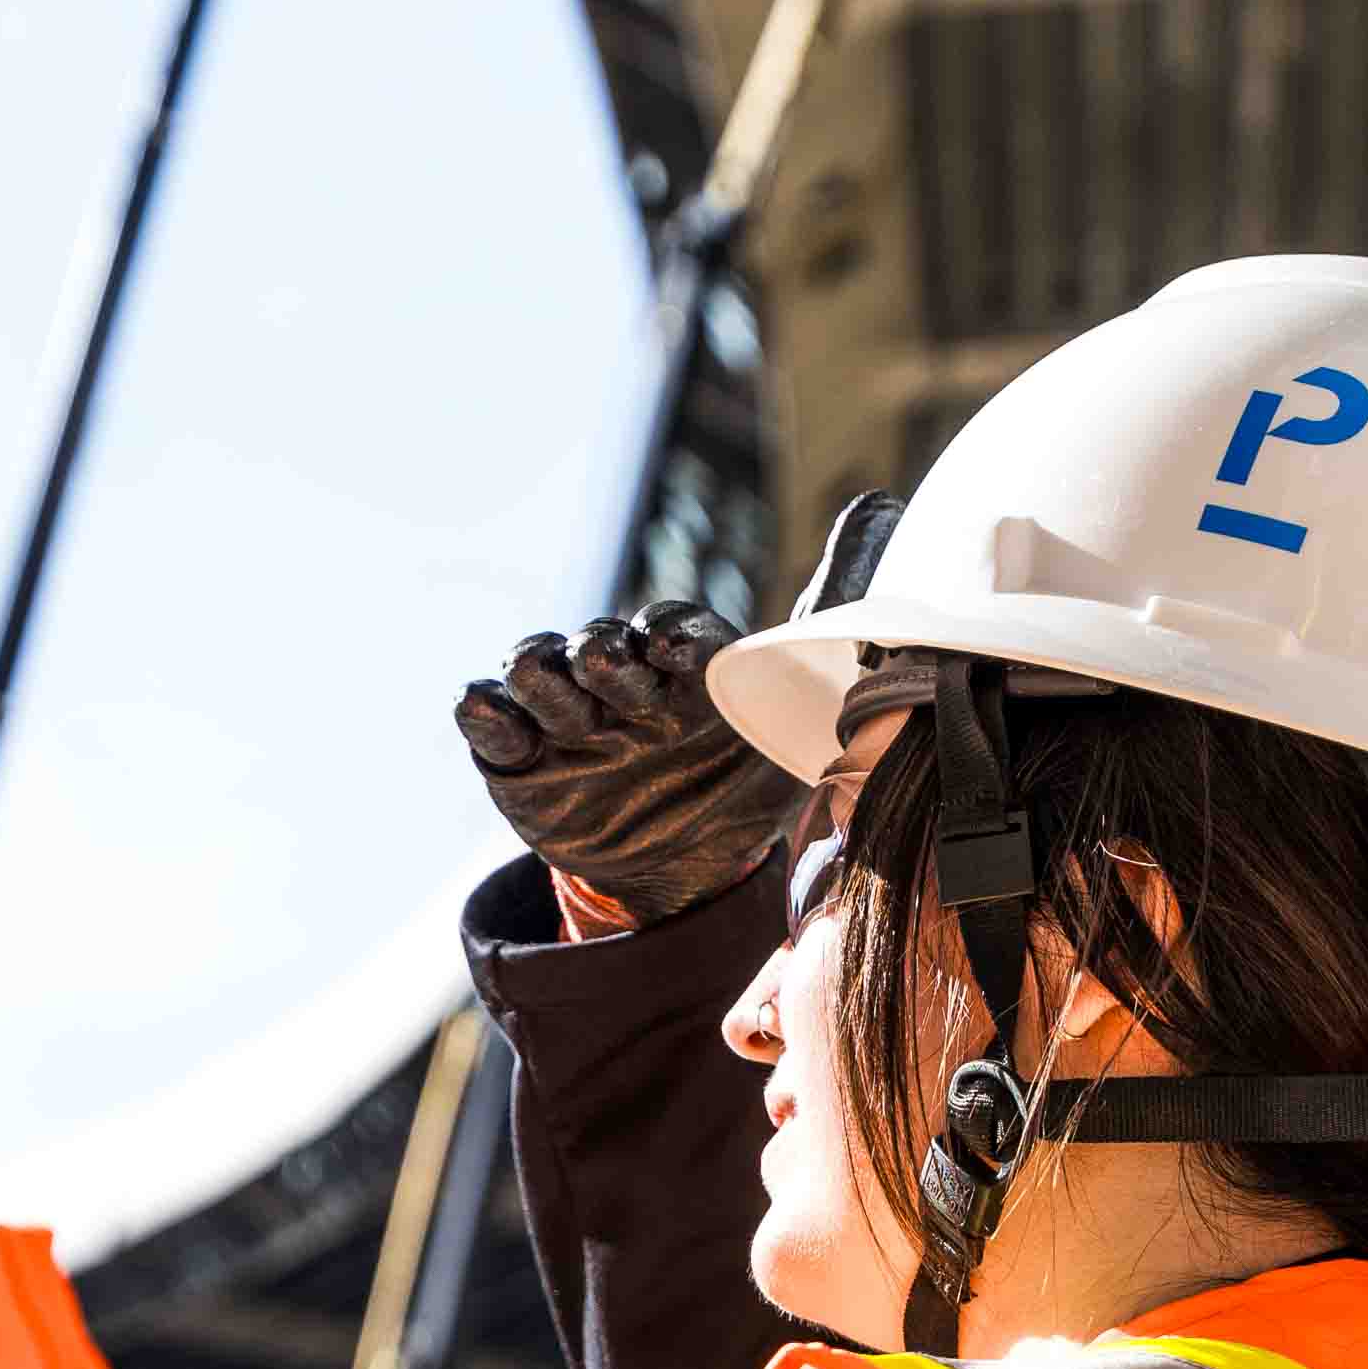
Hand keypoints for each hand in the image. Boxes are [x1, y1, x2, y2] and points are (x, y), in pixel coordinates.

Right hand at [455, 491, 901, 927]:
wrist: (690, 867)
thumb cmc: (746, 768)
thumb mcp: (803, 698)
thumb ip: (837, 606)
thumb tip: (883, 502)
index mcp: (683, 661)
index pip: (668, 628)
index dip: (668, 637)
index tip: (679, 656)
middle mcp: (618, 678)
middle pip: (591, 642)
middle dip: (602, 660)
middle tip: (623, 687)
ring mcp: (563, 715)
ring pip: (532, 669)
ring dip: (542, 678)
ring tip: (563, 705)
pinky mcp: (517, 760)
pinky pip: (484, 721)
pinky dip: (486, 714)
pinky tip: (506, 727)